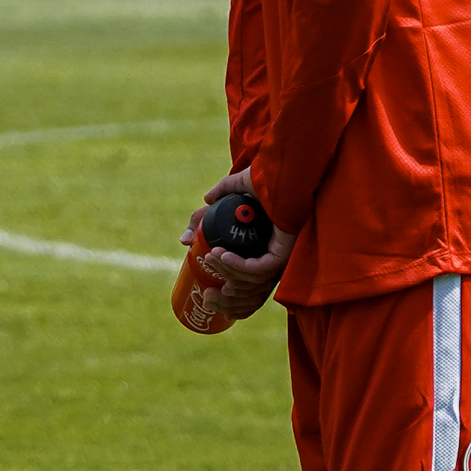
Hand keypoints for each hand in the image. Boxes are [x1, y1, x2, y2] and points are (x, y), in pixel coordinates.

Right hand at [177, 168, 290, 324]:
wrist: (282, 169)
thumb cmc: (264, 180)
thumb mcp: (229, 197)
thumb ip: (206, 215)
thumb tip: (186, 238)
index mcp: (263, 257)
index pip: (248, 292)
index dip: (228, 302)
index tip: (206, 293)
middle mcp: (275, 263)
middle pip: (250, 297)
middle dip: (225, 301)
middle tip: (206, 287)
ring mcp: (281, 260)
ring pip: (252, 283)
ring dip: (226, 272)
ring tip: (211, 256)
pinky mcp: (283, 254)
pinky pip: (259, 270)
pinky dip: (237, 266)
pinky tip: (221, 255)